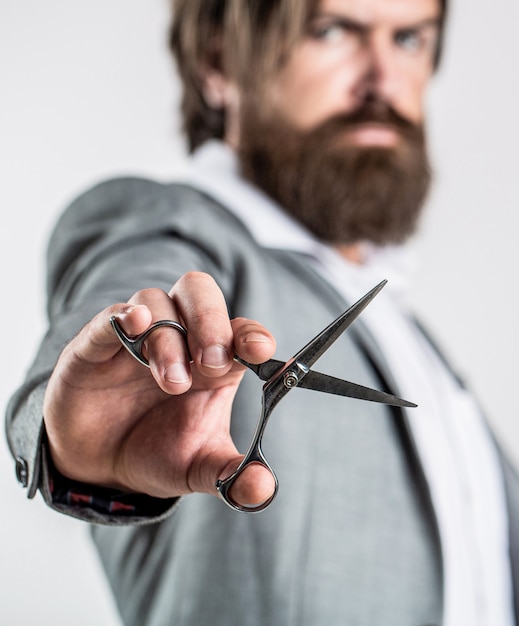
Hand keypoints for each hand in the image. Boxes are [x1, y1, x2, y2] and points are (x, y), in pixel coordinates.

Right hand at [43, 272, 276, 506]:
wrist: (100, 465)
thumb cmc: (157, 452)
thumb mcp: (198, 469)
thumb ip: (231, 476)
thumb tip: (263, 488)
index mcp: (215, 362)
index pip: (240, 329)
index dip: (252, 334)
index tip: (260, 351)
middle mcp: (181, 338)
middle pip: (200, 292)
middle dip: (211, 321)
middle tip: (211, 361)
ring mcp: (138, 338)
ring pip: (158, 304)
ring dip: (169, 339)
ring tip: (172, 383)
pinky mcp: (97, 344)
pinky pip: (111, 316)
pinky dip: (124, 316)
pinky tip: (135, 325)